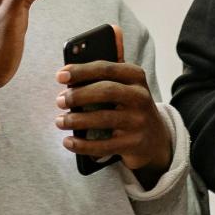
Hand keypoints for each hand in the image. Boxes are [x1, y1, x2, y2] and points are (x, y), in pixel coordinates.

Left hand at [56, 60, 172, 172]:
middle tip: (59, 101)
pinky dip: (82, 145)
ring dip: (76, 120)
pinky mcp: (134, 143)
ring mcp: (139, 121)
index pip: (105, 69)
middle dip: (78, 95)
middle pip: (106, 91)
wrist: (155, 139)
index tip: (60, 76)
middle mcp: (141, 97)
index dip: (81, 71)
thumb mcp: (123, 88)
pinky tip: (68, 142)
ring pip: (103, 119)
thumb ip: (100, 80)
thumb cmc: (128, 107)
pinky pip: (104, 145)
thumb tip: (67, 80)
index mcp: (135, 76)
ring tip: (60, 121)